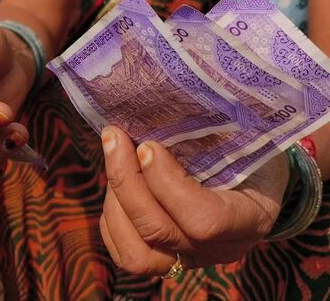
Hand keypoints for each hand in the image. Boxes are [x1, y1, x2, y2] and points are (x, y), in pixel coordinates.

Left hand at [98, 126, 288, 275]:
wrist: (255, 184)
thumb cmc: (249, 152)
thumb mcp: (245, 140)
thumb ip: (212, 135)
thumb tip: (160, 107)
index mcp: (248, 218)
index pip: (204, 220)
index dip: (167, 184)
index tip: (148, 145)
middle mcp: (218, 249)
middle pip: (157, 230)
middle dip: (126, 180)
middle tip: (114, 137)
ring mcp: (189, 259)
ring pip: (135, 252)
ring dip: (114, 200)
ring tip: (115, 159)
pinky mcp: (163, 261)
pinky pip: (125, 253)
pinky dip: (111, 218)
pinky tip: (116, 185)